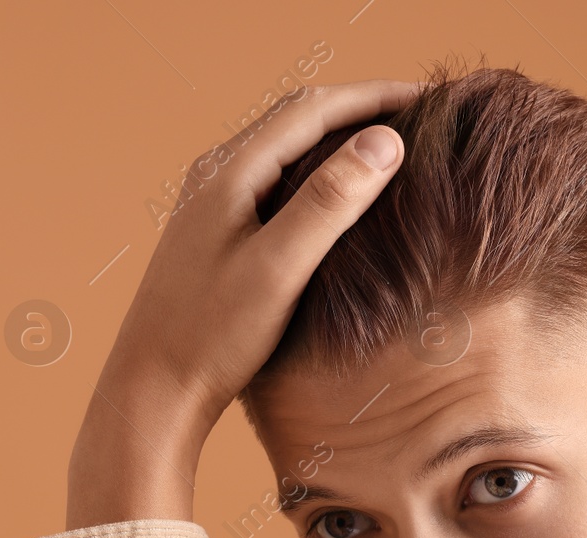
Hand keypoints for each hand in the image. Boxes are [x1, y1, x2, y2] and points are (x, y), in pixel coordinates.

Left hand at [67, 79, 419, 529]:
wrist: (153, 390)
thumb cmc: (211, 336)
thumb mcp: (279, 268)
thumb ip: (329, 202)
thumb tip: (385, 139)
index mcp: (228, 173)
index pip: (312, 108)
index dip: (375, 97)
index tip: (432, 98)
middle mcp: (214, 176)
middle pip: (297, 118)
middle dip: (360, 109)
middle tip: (422, 115)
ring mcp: (211, 205)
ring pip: (285, 149)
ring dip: (339, 138)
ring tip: (392, 147)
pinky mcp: (214, 234)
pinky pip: (274, 181)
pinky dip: (317, 173)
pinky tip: (340, 196)